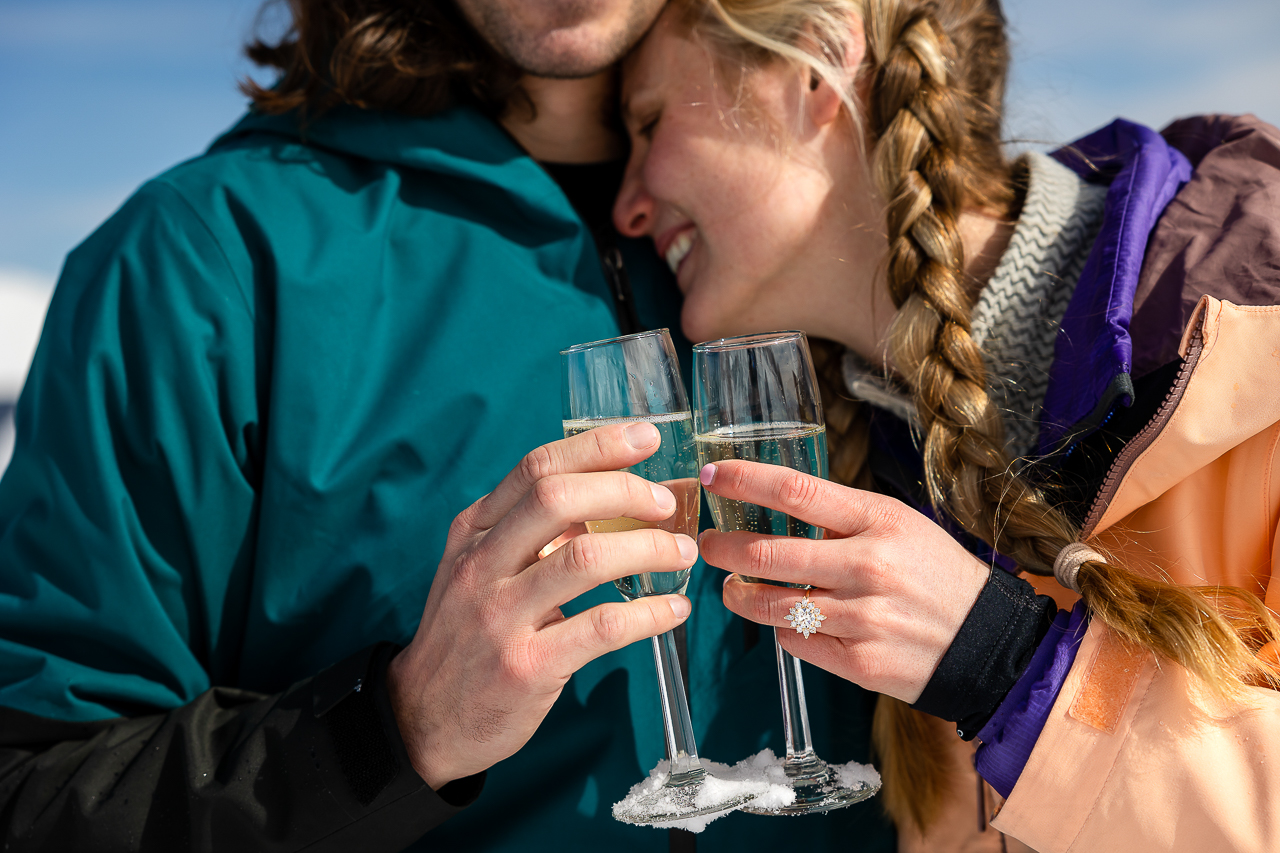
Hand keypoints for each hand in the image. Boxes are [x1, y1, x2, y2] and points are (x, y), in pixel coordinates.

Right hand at [387, 422, 695, 789]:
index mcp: (473, 531)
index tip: (645, 437)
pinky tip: (674, 610)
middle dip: (625, 490)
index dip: (597, 446)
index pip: (536, 467)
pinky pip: (602, 627)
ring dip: (649, 549)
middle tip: (667, 503)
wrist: (422, 717)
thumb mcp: (480, 569)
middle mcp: (481, 565)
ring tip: (681, 554)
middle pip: (558, 498)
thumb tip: (612, 494)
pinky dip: (649, 613)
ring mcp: (500, 615)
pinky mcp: (526, 666)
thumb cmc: (466, 635)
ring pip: (586, 558)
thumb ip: (532, 532)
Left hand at [701, 460, 987, 703]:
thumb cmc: (935, 575)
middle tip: (707, 543)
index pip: (796, 492)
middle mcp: (867, 566)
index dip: (745, 481)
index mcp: (878, 521)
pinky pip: (794, 641)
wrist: (989, 641)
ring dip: (739, 595)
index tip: (713, 475)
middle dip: (723, 547)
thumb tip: (774, 506)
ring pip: (771, 604)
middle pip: (769, 552)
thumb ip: (841, 518)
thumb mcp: (900, 526)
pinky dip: (781, 629)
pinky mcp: (858, 661)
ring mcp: (862, 617)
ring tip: (731, 588)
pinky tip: (784, 620)